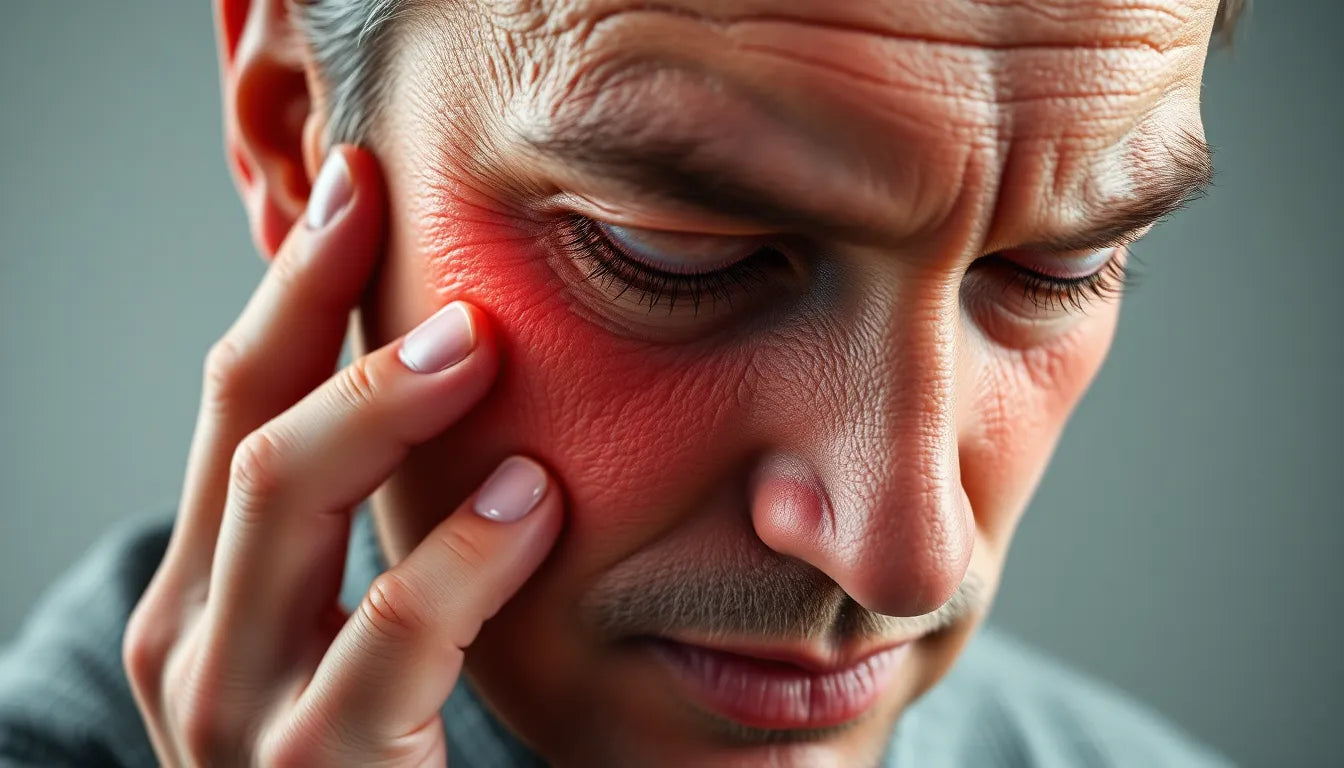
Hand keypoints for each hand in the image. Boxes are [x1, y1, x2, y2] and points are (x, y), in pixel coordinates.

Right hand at [122, 146, 562, 766]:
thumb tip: (438, 372)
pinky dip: (461, 554)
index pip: (235, 401)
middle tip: (401, 219)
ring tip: (476, 343)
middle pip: (245, 424)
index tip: (354, 184)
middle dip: (320, 308)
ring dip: (378, 404)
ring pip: (281, 498)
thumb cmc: (374, 756)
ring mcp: (241, 707)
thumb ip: (361, 527)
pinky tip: (530, 501)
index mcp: (207, 589)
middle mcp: (195, 635)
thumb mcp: (342, 626)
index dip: (292, 285)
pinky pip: (391, 636)